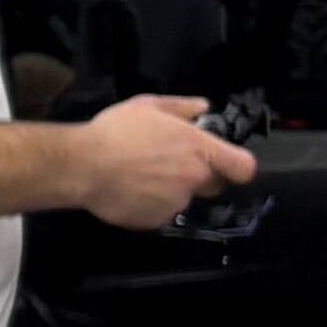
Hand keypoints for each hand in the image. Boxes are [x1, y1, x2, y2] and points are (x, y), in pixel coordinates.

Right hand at [73, 93, 255, 230]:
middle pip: (213, 184)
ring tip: (139, 178)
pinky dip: (149, 205)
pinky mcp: (157, 220)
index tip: (224, 164)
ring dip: (169, 190)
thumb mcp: (146, 106)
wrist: (83, 165)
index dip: (237, 167)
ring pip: (183, 198)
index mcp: (199, 148)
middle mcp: (194, 177)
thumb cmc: (116, 131)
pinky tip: (128, 192)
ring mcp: (177, 202)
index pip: (243, 167)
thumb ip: (180, 107)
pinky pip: (160, 213)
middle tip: (168, 166)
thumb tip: (204, 107)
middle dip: (198, 176)